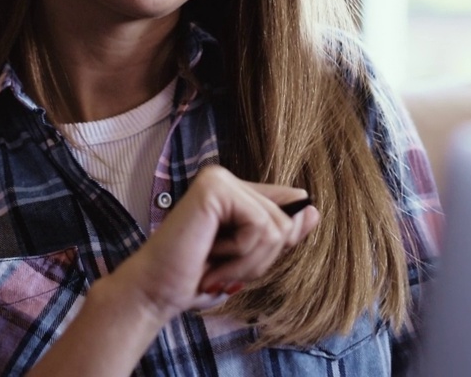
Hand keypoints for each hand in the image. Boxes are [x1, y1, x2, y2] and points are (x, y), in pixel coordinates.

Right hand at [107, 165, 320, 323]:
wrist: (157, 292)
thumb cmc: (198, 278)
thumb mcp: (250, 258)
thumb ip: (280, 233)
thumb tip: (313, 209)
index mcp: (234, 191)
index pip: (287, 206)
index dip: (280, 241)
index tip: (242, 263)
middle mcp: (226, 178)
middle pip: (286, 220)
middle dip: (261, 258)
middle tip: (223, 268)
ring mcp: (218, 179)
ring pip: (276, 226)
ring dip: (249, 261)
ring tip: (216, 265)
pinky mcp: (214, 188)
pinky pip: (260, 226)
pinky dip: (241, 255)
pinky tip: (211, 256)